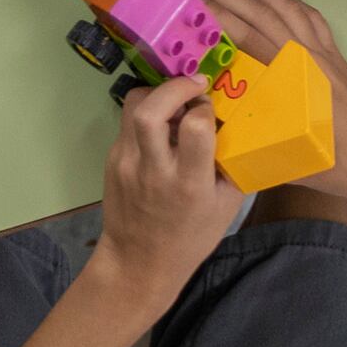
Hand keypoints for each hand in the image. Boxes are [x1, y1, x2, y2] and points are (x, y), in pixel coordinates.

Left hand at [92, 72, 245, 304]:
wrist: (138, 261)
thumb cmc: (190, 237)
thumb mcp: (226, 206)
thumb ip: (230, 163)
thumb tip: (235, 121)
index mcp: (188, 184)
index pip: (194, 128)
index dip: (204, 109)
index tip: (210, 110)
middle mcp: (154, 170)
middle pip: (151, 111)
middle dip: (175, 87)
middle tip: (194, 85)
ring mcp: (126, 163)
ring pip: (133, 106)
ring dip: (157, 94)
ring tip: (175, 102)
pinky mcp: (111, 159)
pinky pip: (127, 122)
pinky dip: (146, 115)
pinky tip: (161, 129)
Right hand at [187, 0, 346, 209]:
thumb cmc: (340, 167)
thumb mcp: (287, 162)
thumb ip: (249, 149)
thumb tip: (207, 136)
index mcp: (294, 77)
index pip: (248, 36)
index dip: (217, 17)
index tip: (189, 4)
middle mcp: (309, 56)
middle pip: (263, 13)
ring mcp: (326, 54)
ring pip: (287, 7)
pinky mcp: (337, 59)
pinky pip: (311, 18)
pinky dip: (290, 2)